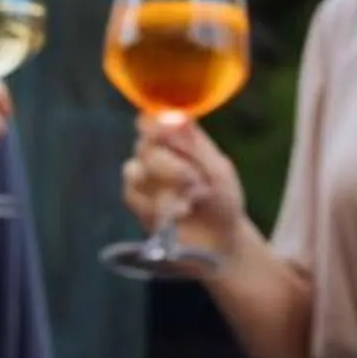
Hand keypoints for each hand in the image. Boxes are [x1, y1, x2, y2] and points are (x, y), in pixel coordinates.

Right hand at [119, 116, 250, 267]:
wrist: (219, 241)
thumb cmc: (222, 200)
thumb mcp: (218, 170)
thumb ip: (196, 145)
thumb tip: (177, 116)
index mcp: (175, 139)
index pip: (151, 120)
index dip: (156, 124)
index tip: (171, 131)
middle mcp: (154, 154)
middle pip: (144, 145)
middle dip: (169, 164)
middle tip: (194, 180)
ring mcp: (143, 179)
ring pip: (135, 170)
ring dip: (166, 187)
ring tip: (191, 200)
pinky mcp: (137, 204)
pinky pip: (134, 196)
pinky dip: (158, 206)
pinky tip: (179, 213)